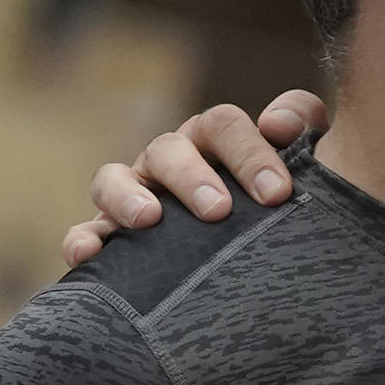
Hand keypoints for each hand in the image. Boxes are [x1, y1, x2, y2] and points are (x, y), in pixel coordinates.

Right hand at [61, 91, 329, 267]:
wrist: (259, 260)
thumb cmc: (278, 205)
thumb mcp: (301, 165)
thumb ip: (302, 126)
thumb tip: (278, 123)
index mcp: (214, 141)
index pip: (223, 127)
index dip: (249, 153)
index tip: (277, 194)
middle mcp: (170, 162)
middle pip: (168, 150)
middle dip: (192, 177)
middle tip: (218, 211)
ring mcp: (134, 196)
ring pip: (114, 179)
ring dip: (127, 196)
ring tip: (149, 220)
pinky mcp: (109, 236)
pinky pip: (84, 232)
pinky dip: (83, 241)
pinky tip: (89, 256)